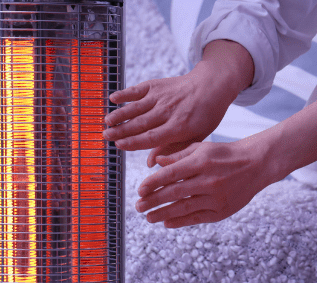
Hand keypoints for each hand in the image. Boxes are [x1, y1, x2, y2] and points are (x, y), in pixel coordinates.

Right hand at [104, 72, 229, 166]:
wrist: (211, 86)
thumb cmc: (204, 116)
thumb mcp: (195, 137)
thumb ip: (172, 150)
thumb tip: (150, 164)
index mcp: (179, 127)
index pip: (152, 137)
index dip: (134, 142)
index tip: (119, 145)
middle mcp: (168, 111)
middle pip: (140, 123)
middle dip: (121, 130)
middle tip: (105, 136)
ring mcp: (161, 96)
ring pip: (136, 107)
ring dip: (119, 114)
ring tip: (106, 122)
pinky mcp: (157, 85)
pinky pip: (138, 90)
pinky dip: (125, 94)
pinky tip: (113, 99)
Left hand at [134, 138, 281, 227]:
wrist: (256, 164)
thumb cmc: (226, 154)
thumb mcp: (202, 148)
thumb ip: (179, 155)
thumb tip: (156, 163)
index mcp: (201, 161)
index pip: (170, 174)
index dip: (153, 184)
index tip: (140, 190)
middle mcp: (208, 180)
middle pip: (174, 193)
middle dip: (153, 201)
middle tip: (138, 206)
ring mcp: (216, 197)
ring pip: (184, 208)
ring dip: (163, 214)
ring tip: (149, 217)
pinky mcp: (222, 210)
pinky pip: (197, 218)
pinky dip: (180, 221)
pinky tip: (167, 223)